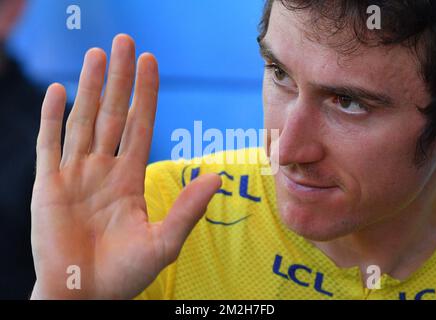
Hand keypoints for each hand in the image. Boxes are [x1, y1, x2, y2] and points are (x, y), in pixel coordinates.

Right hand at [30, 34, 221, 298]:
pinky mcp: (47, 186)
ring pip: (83, 121)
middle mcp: (103, 170)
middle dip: (119, 79)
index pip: (139, 126)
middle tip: (124, 41)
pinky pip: (49, 145)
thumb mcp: (163, 242)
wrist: (84, 294)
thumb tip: (218, 176)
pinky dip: (52, 118)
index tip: (150, 62)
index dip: (145, 94)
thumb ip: (188, 209)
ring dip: (89, 87)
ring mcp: (74, 175)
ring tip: (96, 54)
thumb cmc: (124, 274)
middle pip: (112, 114)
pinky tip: (57, 91)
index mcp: (129, 179)